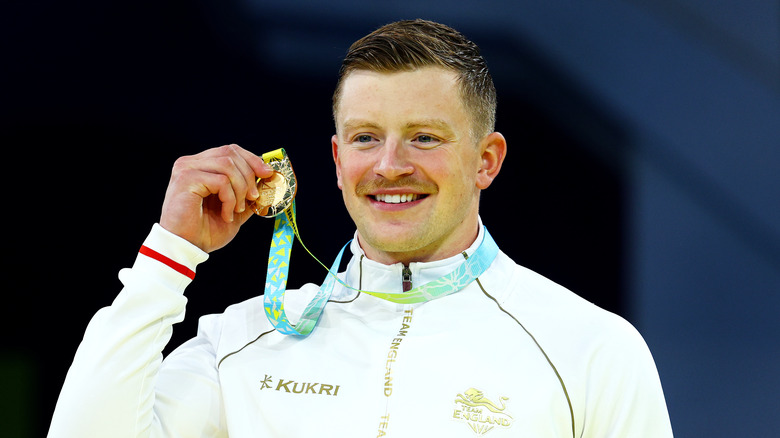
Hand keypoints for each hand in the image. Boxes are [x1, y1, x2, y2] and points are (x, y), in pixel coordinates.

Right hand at [159, 144, 274, 252]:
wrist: (187, 248)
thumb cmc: (205, 231)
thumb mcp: (234, 209)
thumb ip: (247, 193)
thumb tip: (268, 180)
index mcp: (200, 166)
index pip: (230, 150)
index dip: (252, 159)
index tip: (267, 173)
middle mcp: (191, 163)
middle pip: (230, 154)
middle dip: (249, 176)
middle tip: (253, 198)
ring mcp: (186, 169)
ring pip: (228, 165)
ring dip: (240, 189)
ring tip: (237, 210)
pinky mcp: (186, 179)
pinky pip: (221, 181)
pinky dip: (230, 199)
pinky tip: (226, 214)